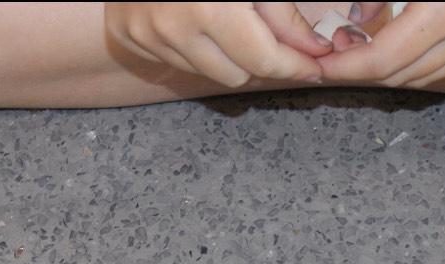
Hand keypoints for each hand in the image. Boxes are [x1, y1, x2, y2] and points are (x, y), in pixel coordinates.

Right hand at [105, 2, 331, 86]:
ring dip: (227, 53)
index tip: (316, 66)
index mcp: (211, 6)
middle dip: (260, 57)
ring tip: (228, 16)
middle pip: (238, 76)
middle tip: (270, 32)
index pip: (264, 60)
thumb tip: (313, 50)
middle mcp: (174, 26)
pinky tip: (194, 16)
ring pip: (208, 72)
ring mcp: (146, 34)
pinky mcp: (128, 36)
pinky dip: (195, 46)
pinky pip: (177, 61)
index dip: (296, 65)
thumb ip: (283, 14)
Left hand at [319, 2, 444, 85]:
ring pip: (418, 78)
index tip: (319, 65)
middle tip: (334, 50)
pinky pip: (439, 67)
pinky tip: (390, 47)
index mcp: (442, 15)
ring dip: (384, 71)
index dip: (344, 68)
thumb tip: (358, 16)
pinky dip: (408, 65)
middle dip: (359, 71)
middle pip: (397, 76)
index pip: (381, 61)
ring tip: (358, 47)